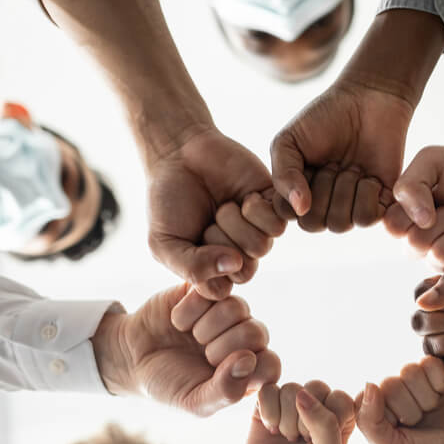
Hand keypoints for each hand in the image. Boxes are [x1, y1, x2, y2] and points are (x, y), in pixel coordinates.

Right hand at [93, 285, 280, 415]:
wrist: (132, 356)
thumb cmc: (168, 384)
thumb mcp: (193, 402)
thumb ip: (226, 391)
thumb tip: (249, 360)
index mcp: (249, 371)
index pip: (271, 365)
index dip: (247, 367)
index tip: (218, 372)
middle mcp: (244, 340)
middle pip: (256, 333)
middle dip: (222, 346)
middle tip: (202, 354)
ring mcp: (227, 313)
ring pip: (237, 308)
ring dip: (205, 326)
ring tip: (191, 336)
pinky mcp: (207, 291)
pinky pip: (211, 290)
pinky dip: (189, 308)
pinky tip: (178, 320)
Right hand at [146, 126, 272, 299]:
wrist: (180, 154)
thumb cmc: (168, 201)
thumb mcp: (164, 243)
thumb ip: (191, 268)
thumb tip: (234, 265)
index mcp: (213, 268)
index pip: (222, 289)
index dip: (207, 268)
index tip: (191, 243)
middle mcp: (238, 252)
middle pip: (245, 270)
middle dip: (222, 244)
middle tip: (208, 223)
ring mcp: (256, 230)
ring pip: (261, 247)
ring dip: (237, 224)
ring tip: (224, 207)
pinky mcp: (272, 207)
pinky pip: (278, 225)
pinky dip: (257, 210)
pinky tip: (244, 198)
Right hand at [246, 381, 355, 443]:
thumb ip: (326, 425)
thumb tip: (303, 394)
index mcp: (341, 419)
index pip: (340, 397)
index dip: (327, 419)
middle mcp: (318, 408)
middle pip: (316, 387)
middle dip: (304, 419)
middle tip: (299, 441)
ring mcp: (292, 405)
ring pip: (291, 388)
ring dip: (285, 418)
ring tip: (284, 438)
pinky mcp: (267, 405)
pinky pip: (268, 390)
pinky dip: (268, 411)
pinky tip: (270, 429)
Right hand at [270, 80, 411, 231]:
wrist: (369, 100)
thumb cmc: (324, 117)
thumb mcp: (289, 140)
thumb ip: (282, 174)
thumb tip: (299, 210)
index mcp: (297, 192)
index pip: (287, 214)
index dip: (295, 191)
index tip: (306, 163)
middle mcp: (323, 205)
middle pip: (314, 224)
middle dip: (321, 191)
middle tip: (332, 164)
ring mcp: (351, 206)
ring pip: (340, 224)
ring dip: (344, 192)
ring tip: (351, 168)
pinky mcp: (379, 203)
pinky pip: (367, 219)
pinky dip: (366, 195)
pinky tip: (368, 175)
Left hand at [355, 357, 443, 443]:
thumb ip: (370, 424)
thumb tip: (368, 385)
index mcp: (380, 415)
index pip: (368, 397)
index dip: (388, 413)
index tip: (404, 431)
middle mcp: (397, 396)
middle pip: (390, 382)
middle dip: (410, 407)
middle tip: (425, 422)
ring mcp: (420, 383)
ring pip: (409, 370)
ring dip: (426, 395)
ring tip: (436, 410)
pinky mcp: (442, 372)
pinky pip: (430, 362)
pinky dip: (440, 381)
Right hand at [386, 141, 443, 262]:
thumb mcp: (433, 160)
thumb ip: (411, 184)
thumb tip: (420, 222)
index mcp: (405, 213)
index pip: (392, 227)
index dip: (415, 211)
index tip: (435, 195)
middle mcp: (417, 239)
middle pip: (415, 246)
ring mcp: (440, 257)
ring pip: (440, 257)